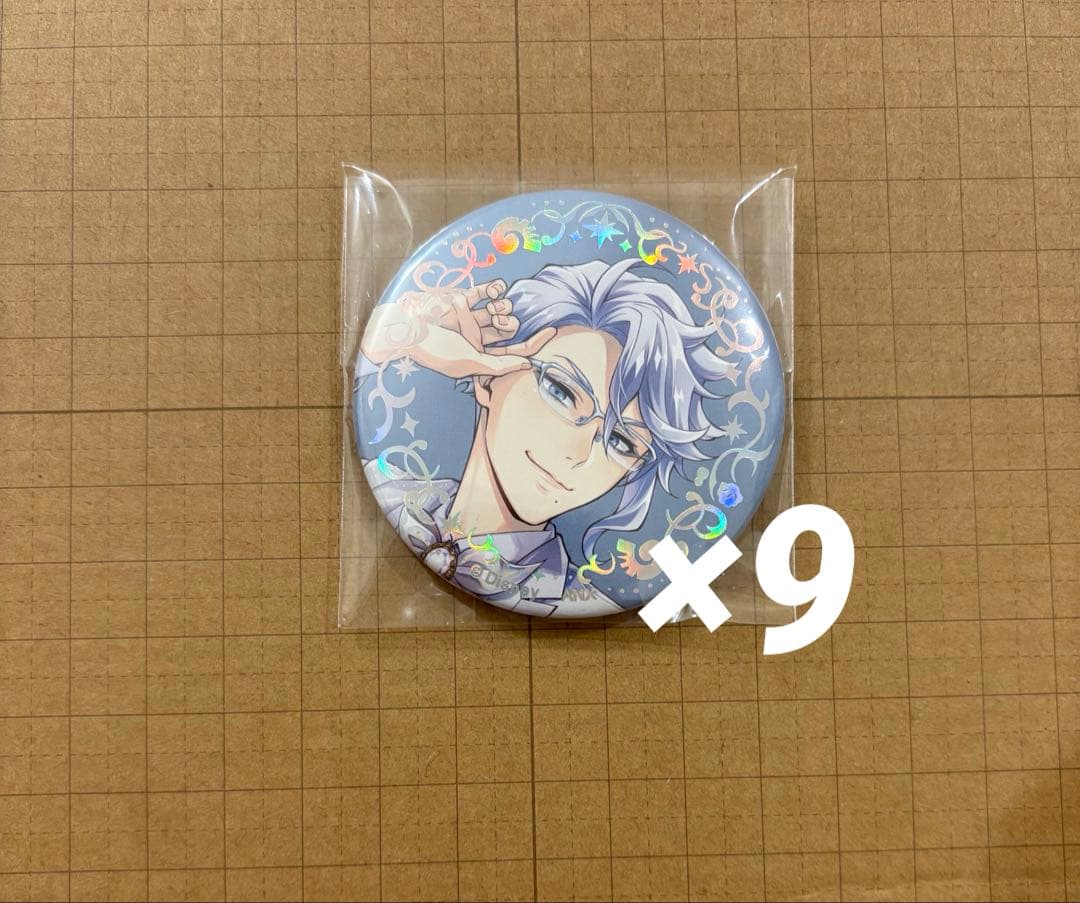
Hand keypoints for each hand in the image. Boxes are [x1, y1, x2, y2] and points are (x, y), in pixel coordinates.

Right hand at [361, 279, 555, 378]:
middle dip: (509, 324)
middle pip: (509, 329)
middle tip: (500, 323)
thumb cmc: (438, 351)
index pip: (515, 352)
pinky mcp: (461, 300)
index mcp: (481, 357)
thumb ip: (499, 366)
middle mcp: (478, 338)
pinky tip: (498, 289)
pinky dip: (494, 289)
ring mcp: (470, 318)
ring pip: (499, 310)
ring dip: (502, 307)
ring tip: (494, 308)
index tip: (553, 331)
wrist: (409, 329)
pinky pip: (485, 292)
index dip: (535, 343)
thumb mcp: (470, 363)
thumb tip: (529, 365)